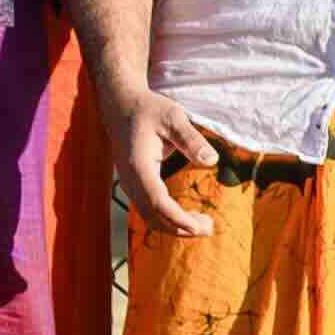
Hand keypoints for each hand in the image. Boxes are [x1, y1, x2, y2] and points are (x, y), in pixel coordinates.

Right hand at [107, 79, 213, 238]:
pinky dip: (167, 218)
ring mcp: (129, 184)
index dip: (178, 218)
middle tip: (210, 228)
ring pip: (149, 217)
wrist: (122, 106)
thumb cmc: (149, 110)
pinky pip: (148, 210)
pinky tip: (188, 216)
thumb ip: (191, 139)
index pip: (157, 202)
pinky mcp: (133, 185)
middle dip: (180, 228)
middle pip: (153, 216)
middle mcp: (130, 180)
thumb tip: (212, 160)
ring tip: (204, 224)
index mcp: (138, 167)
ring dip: (175, 226)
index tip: (199, 228)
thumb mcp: (173, 117)